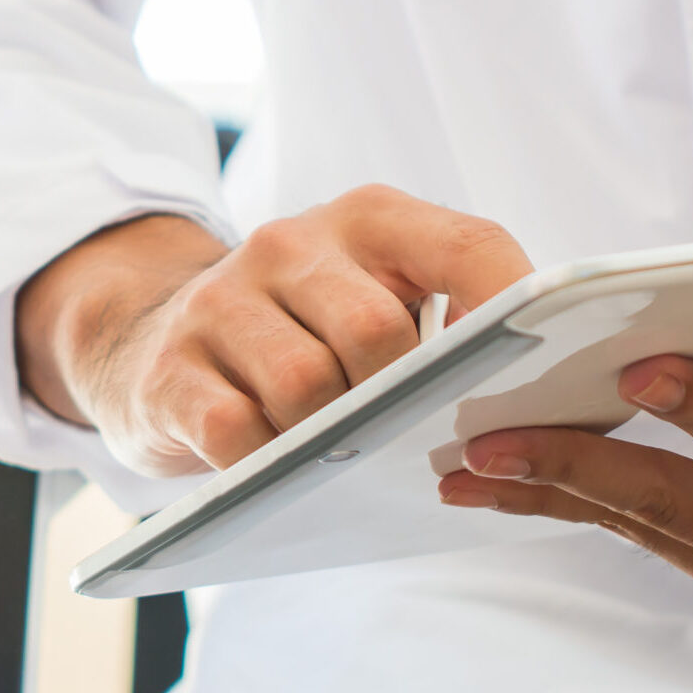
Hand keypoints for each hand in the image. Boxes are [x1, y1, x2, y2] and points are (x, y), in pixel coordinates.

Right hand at [15, 188, 534, 473]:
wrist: (146, 338)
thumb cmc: (299, 335)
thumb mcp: (368, 298)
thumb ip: (444, 322)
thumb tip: (531, 402)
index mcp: (366, 221)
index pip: (466, 247)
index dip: (515, 307)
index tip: (546, 368)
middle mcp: (288, 244)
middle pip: (375, 331)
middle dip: (401, 401)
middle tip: (412, 441)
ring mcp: (221, 302)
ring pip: (304, 385)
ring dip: (331, 440)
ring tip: (334, 455)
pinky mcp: (170, 370)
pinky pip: (234, 430)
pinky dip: (269, 465)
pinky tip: (278, 472)